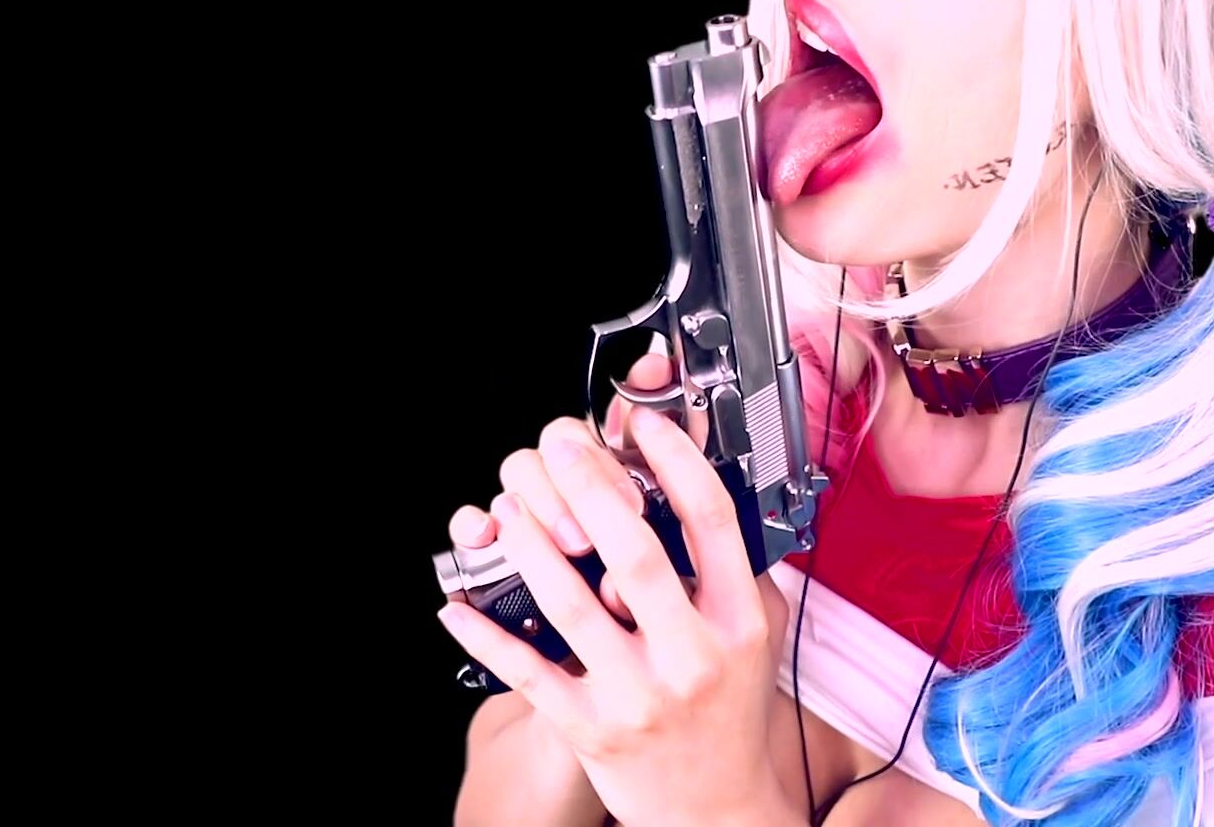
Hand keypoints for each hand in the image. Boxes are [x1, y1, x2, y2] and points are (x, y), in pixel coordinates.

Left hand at [438, 399, 791, 826]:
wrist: (716, 809)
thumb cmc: (730, 711)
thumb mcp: (756, 636)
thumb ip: (737, 569)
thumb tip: (701, 487)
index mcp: (738, 623)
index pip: (710, 522)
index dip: (674, 462)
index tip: (643, 425)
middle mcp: (691, 657)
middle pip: (636, 554)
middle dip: (591, 488)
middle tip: (559, 445)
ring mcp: (637, 695)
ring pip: (571, 606)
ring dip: (531, 546)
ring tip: (509, 507)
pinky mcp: (589, 729)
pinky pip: (528, 670)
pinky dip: (486, 634)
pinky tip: (457, 603)